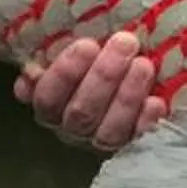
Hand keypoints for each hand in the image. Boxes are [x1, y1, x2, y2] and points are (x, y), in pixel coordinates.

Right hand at [17, 30, 169, 150]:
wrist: (128, 82)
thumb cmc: (94, 62)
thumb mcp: (72, 55)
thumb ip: (49, 59)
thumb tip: (31, 71)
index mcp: (51, 106)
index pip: (47, 98)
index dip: (64, 74)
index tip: (87, 45)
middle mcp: (73, 129)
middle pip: (81, 112)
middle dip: (104, 76)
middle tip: (125, 42)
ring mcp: (102, 141)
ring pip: (108, 130)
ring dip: (126, 96)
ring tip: (143, 65)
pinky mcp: (132, 145)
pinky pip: (137, 140)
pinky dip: (145, 122)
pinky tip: (155, 101)